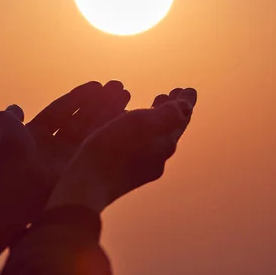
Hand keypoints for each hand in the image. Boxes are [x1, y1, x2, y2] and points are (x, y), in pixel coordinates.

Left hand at [0, 80, 130, 183]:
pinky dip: (111, 128)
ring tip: (125, 93)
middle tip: (118, 87)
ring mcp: (68, 160)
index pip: (60, 112)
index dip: (78, 98)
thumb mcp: (2, 125)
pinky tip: (126, 113)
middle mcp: (54, 148)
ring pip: (92, 130)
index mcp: (35, 136)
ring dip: (109, 110)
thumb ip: (10, 116)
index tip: (97, 85)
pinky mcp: (82, 169)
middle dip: (99, 103)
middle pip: (80, 120)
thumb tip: (15, 109)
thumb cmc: (8, 152)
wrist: (19, 182)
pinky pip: (98, 144)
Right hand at [47, 88, 196, 212]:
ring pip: (153, 137)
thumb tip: (186, 107)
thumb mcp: (143, 124)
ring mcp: (140, 166)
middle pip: (168, 129)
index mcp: (165, 144)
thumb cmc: (114, 150)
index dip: (185, 102)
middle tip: (171, 94)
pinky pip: (139, 144)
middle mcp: (157, 157)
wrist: (87, 186)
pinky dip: (139, 130)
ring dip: (155, 119)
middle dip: (170, 110)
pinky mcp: (123, 172)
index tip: (188, 88)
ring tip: (153, 105)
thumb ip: (168, 114)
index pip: (180, 119)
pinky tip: (127, 126)